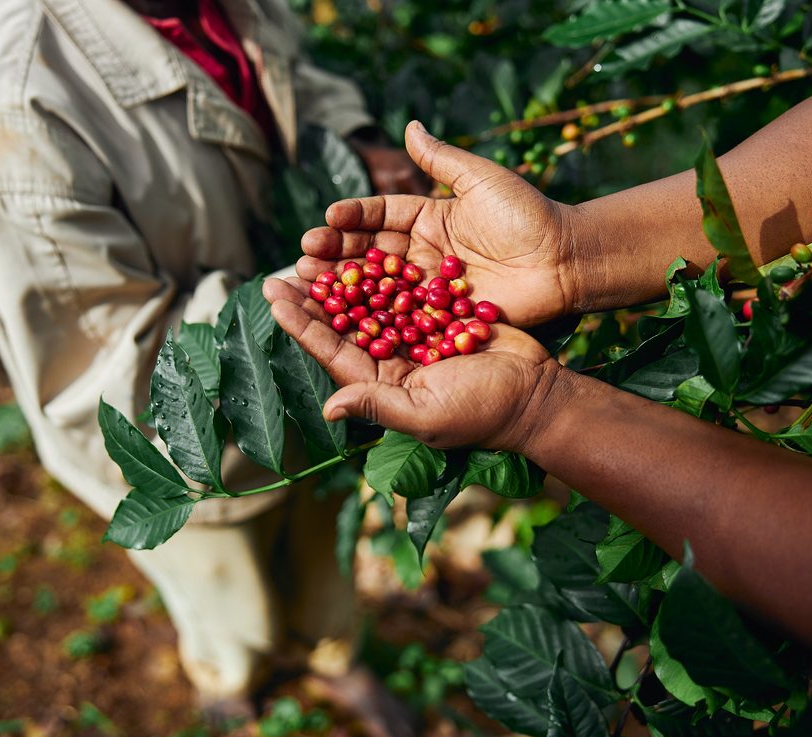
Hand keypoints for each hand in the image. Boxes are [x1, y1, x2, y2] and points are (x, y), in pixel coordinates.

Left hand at [262, 277, 560, 452]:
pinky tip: (365, 247)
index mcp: (381, 384)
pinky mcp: (438, 317)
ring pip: (370, 303)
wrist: (536, 393)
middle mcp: (391, 361)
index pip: (331, 350)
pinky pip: (404, 291)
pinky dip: (384, 271)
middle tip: (285, 267)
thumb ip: (377, 405)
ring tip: (317, 251)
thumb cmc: (482, 412)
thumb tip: (329, 409)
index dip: (301, 324)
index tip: (274, 295)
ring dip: (344, 279)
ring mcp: (415, 338)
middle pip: (343, 324)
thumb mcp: (426, 414)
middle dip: (314, 297)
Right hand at [303, 121, 588, 327]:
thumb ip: (442, 159)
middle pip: (371, 253)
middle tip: (304, 255)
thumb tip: (409, 126)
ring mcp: (429, 288)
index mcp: (429, 218)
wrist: (565, 260)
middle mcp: (423, 253)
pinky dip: (373, 317)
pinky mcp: (440, 316)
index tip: (327, 218)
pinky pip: (402, 316)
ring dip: (344, 286)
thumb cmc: (527, 215)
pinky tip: (344, 317)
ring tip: (310, 282)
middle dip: (336, 253)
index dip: (353, 217)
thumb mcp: (482, 179)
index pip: (381, 216)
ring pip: (378, 286)